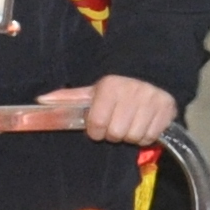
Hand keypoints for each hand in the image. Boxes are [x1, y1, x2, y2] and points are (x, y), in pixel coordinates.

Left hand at [47, 75, 179, 145]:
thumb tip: (42, 100)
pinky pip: (151, 137)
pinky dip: (146, 135)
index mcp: (110, 88)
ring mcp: (151, 102)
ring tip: (130, 122)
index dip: (95, 130)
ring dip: (130, 134)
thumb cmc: (117, 85)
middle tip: (116, 121)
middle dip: (113, 132)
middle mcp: (132, 93)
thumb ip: (68, 97)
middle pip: (116, 134)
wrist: (152, 72)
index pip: (97, 125)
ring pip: (134, 137)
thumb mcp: (93, 89)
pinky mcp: (167, 111)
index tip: (98, 124)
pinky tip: (143, 123)